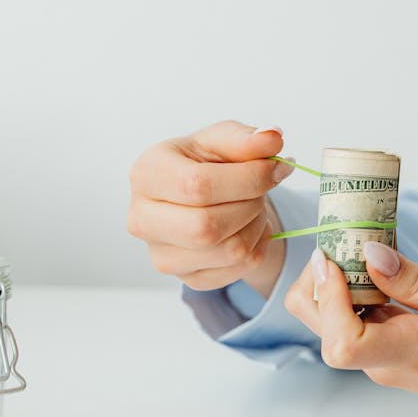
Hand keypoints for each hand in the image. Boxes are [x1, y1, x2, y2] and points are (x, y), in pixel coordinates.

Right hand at [127, 120, 292, 295]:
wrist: (201, 196)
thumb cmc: (205, 162)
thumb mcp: (223, 140)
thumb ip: (247, 138)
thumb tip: (272, 138)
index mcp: (146, 174)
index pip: (198, 185)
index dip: (247, 178)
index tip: (275, 168)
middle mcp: (142, 219)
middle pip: (206, 226)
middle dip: (250, 205)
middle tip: (260, 189)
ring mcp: (161, 255)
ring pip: (228, 251)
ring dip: (257, 226)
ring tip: (254, 206)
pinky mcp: (187, 278)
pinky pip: (237, 270)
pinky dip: (256, 247)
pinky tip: (248, 227)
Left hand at [286, 242, 417, 416]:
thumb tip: (369, 255)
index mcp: (405, 353)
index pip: (338, 338)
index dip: (326, 294)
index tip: (336, 253)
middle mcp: (384, 363)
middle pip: (319, 325)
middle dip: (320, 278)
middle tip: (350, 234)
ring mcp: (387, 361)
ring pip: (334, 320)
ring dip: (339, 280)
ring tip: (371, 243)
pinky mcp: (396, 354)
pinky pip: (359, 321)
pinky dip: (359, 290)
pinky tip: (385, 266)